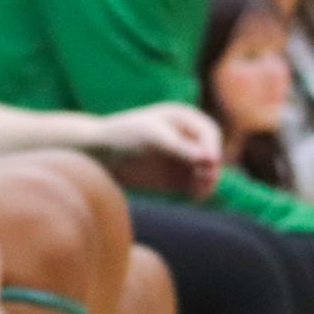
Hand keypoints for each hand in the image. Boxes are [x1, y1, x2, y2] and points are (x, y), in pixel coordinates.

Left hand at [91, 103, 221, 198]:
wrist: (100, 153)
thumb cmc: (124, 135)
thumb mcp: (152, 137)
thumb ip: (180, 147)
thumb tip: (209, 158)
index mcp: (184, 118)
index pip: (209, 132)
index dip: (213, 146)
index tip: (210, 161)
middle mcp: (189, 137)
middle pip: (213, 153)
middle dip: (212, 166)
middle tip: (203, 177)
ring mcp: (185, 158)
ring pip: (208, 171)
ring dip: (208, 181)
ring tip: (198, 190)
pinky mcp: (178, 177)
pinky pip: (197, 185)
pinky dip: (199, 191)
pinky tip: (194, 195)